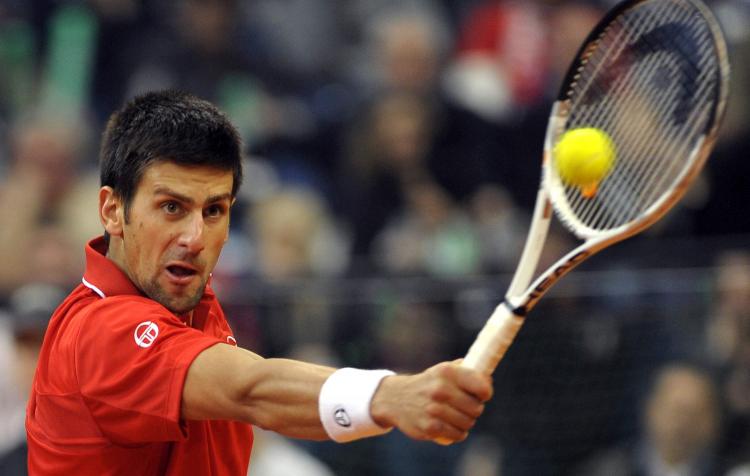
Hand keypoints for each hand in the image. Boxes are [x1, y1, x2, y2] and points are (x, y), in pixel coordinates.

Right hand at [370, 361, 492, 443]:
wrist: (395, 398)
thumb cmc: (428, 384)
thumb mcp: (443, 370)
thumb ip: (466, 371)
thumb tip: (488, 380)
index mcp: (447, 372)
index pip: (481, 387)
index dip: (485, 393)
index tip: (481, 395)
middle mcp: (441, 389)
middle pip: (477, 408)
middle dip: (475, 409)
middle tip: (466, 407)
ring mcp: (434, 409)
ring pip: (468, 423)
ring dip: (466, 422)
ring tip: (457, 417)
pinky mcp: (430, 427)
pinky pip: (457, 435)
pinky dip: (458, 433)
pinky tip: (452, 427)